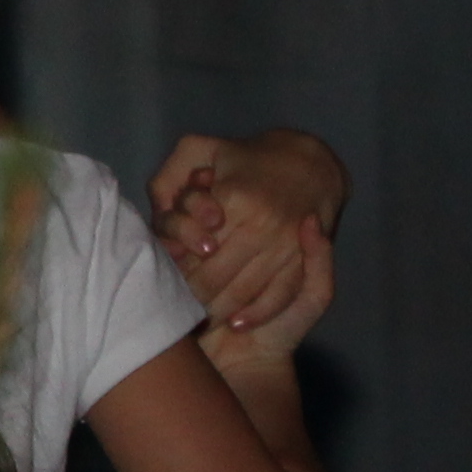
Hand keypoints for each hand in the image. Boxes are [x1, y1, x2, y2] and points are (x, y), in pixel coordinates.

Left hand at [151, 132, 346, 360]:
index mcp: (235, 197)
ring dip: (219, 311)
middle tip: (174, 310)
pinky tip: (237, 323)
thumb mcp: (200, 148)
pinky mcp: (305, 260)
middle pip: (216, 275)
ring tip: (199, 321)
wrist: (312, 163)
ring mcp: (287, 245)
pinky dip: (258, 314)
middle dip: (192, 297)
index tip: (161, 281)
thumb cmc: (246, 158)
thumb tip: (160, 218)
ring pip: (245, 290)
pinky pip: (280, 296)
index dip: (174, 270)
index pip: (193, 248)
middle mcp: (263, 224)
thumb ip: (168, 179)